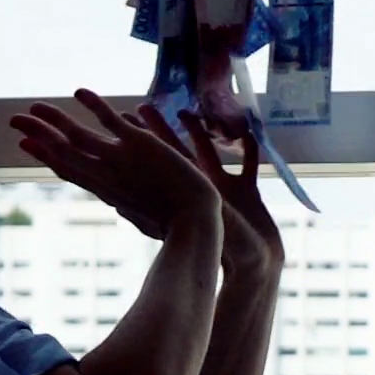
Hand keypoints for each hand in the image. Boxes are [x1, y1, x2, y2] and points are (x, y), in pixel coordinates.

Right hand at [9, 90, 218, 240]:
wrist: (192, 221)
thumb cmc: (174, 225)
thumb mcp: (142, 217)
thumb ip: (126, 206)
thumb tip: (117, 205)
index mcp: (107, 190)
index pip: (70, 170)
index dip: (46, 155)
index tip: (26, 145)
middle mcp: (105, 175)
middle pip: (62, 152)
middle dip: (37, 135)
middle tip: (14, 121)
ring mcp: (118, 160)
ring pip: (77, 136)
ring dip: (53, 120)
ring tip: (34, 106)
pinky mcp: (138, 145)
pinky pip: (110, 120)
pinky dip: (94, 105)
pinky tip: (78, 91)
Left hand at [128, 105, 283, 275]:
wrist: (255, 267)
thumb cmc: (226, 250)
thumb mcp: (196, 223)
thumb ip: (167, 211)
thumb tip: (119, 205)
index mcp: (187, 194)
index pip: (159, 159)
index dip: (144, 139)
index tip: (126, 119)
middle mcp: (202, 189)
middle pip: (178, 153)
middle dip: (162, 132)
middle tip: (145, 108)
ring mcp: (226, 190)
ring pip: (210, 154)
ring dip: (200, 134)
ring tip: (187, 112)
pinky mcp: (250, 193)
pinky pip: (249, 164)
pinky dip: (249, 149)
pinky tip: (248, 130)